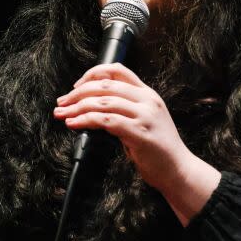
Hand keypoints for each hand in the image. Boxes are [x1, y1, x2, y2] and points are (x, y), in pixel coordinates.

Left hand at [53, 63, 219, 224]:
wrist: (178, 170)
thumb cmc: (158, 149)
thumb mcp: (145, 120)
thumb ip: (125, 109)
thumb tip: (93, 106)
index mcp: (148, 94)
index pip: (118, 70)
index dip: (93, 73)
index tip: (76, 86)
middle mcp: (147, 100)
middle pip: (105, 85)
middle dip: (78, 93)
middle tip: (62, 103)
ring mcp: (144, 116)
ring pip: (103, 102)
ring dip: (77, 108)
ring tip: (62, 114)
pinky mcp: (139, 132)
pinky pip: (106, 120)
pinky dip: (86, 120)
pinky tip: (75, 124)